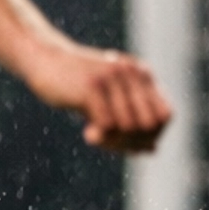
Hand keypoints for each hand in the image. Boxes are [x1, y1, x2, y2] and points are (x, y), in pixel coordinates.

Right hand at [18, 38, 171, 154]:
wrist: (43, 59)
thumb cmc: (77, 84)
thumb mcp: (109, 100)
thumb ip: (132, 120)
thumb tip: (152, 150)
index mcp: (141, 74)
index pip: (165, 116)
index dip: (151, 135)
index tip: (129, 141)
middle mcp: (131, 73)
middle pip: (149, 126)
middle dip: (133, 142)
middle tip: (111, 143)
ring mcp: (112, 78)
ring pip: (129, 128)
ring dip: (114, 142)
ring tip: (98, 138)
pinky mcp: (92, 86)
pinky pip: (108, 126)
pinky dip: (100, 138)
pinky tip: (88, 133)